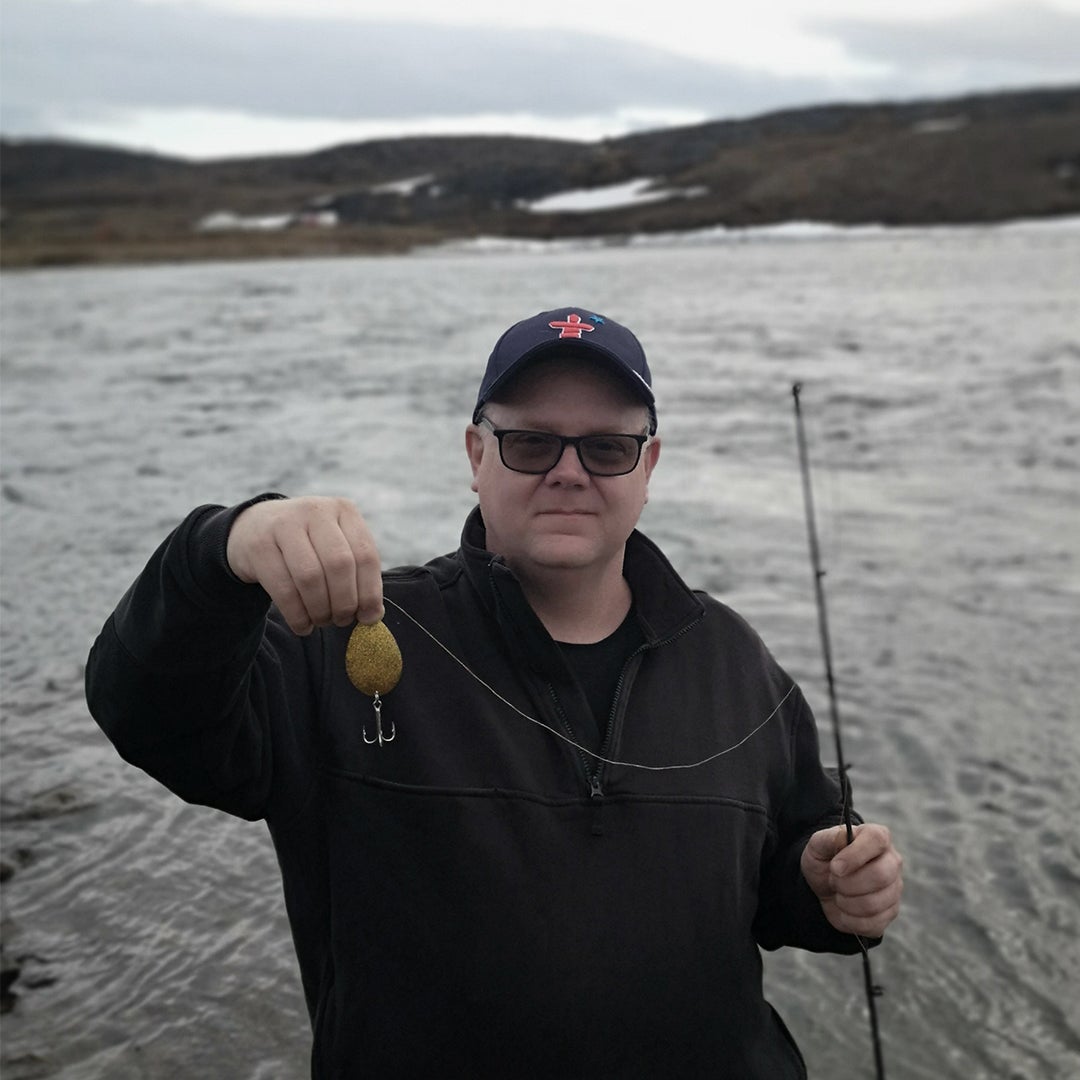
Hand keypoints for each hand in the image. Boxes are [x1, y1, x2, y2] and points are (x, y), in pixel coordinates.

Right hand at [226, 496, 382, 634]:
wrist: (253, 528)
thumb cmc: (307, 545)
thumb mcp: (334, 547)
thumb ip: (356, 574)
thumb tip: (373, 615)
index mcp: (344, 510)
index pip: (366, 555)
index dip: (370, 592)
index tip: (369, 618)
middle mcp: (315, 512)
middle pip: (339, 566)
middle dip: (344, 602)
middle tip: (342, 621)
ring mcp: (284, 524)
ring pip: (311, 578)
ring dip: (320, 610)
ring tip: (322, 621)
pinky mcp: (259, 546)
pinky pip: (284, 589)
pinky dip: (297, 615)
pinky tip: (302, 625)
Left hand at [801, 823, 902, 938]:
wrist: (825, 886)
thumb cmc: (824, 860)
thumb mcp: (818, 844)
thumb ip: (829, 838)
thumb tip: (844, 837)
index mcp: (877, 837)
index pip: (877, 840)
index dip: (855, 855)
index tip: (835, 867)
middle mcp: (892, 861)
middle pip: (881, 875)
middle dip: (847, 883)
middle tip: (833, 880)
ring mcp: (895, 889)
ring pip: (874, 903)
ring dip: (845, 902)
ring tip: (838, 893)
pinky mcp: (891, 913)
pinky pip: (873, 923)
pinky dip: (850, 919)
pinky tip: (845, 908)